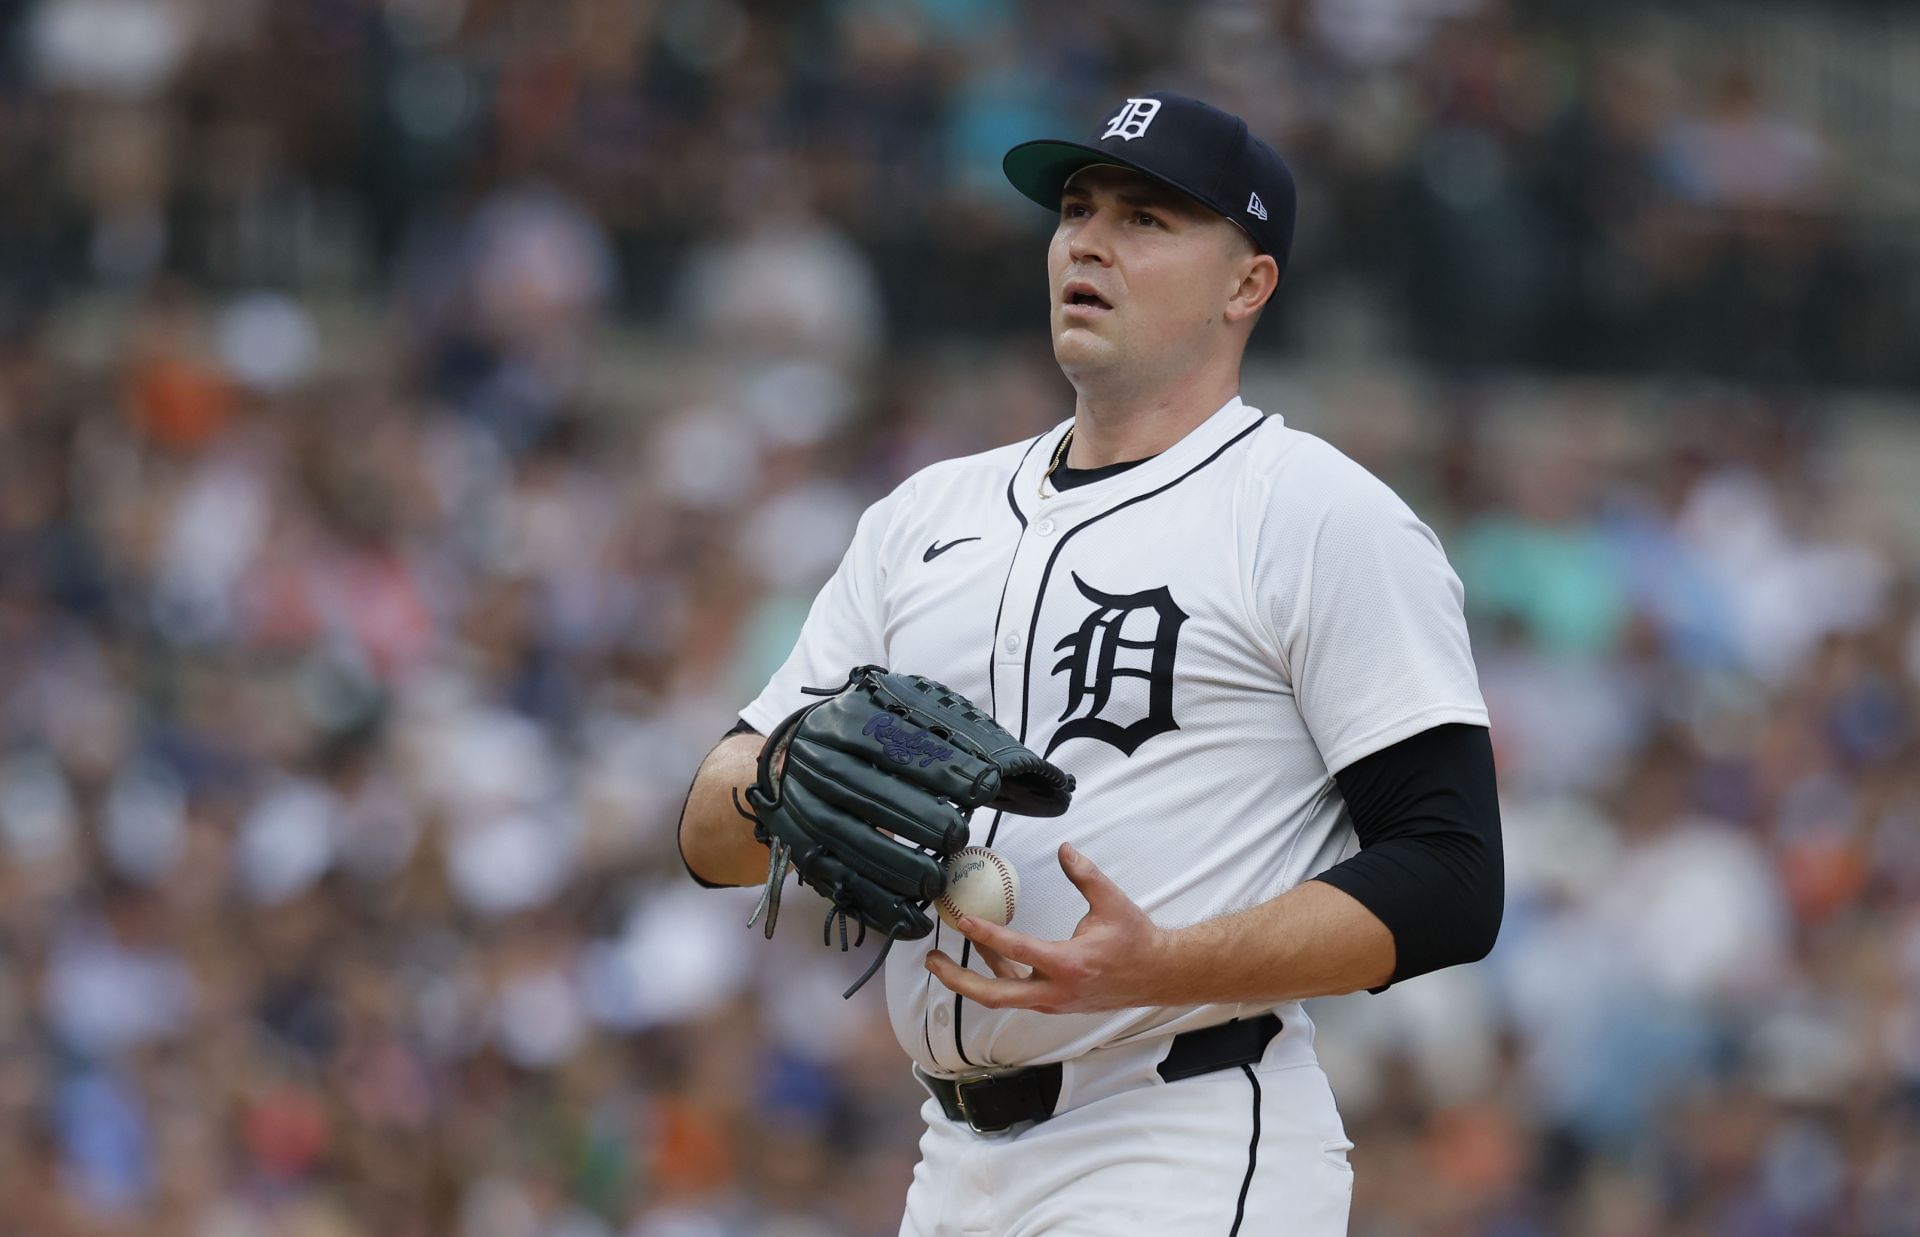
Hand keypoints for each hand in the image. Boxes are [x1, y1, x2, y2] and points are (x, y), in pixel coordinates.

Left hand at [925, 843, 1171, 1014]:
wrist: (1156, 975)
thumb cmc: (1135, 941)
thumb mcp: (1111, 902)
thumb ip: (1084, 874)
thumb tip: (1063, 849)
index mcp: (1069, 965)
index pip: (1017, 950)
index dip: (986, 935)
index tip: (963, 920)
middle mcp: (1055, 991)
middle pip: (994, 995)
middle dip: (957, 980)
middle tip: (933, 961)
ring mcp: (1053, 1001)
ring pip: (1002, 995)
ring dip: (973, 976)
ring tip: (947, 957)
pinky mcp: (1053, 1002)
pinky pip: (1016, 991)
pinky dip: (997, 974)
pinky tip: (989, 954)